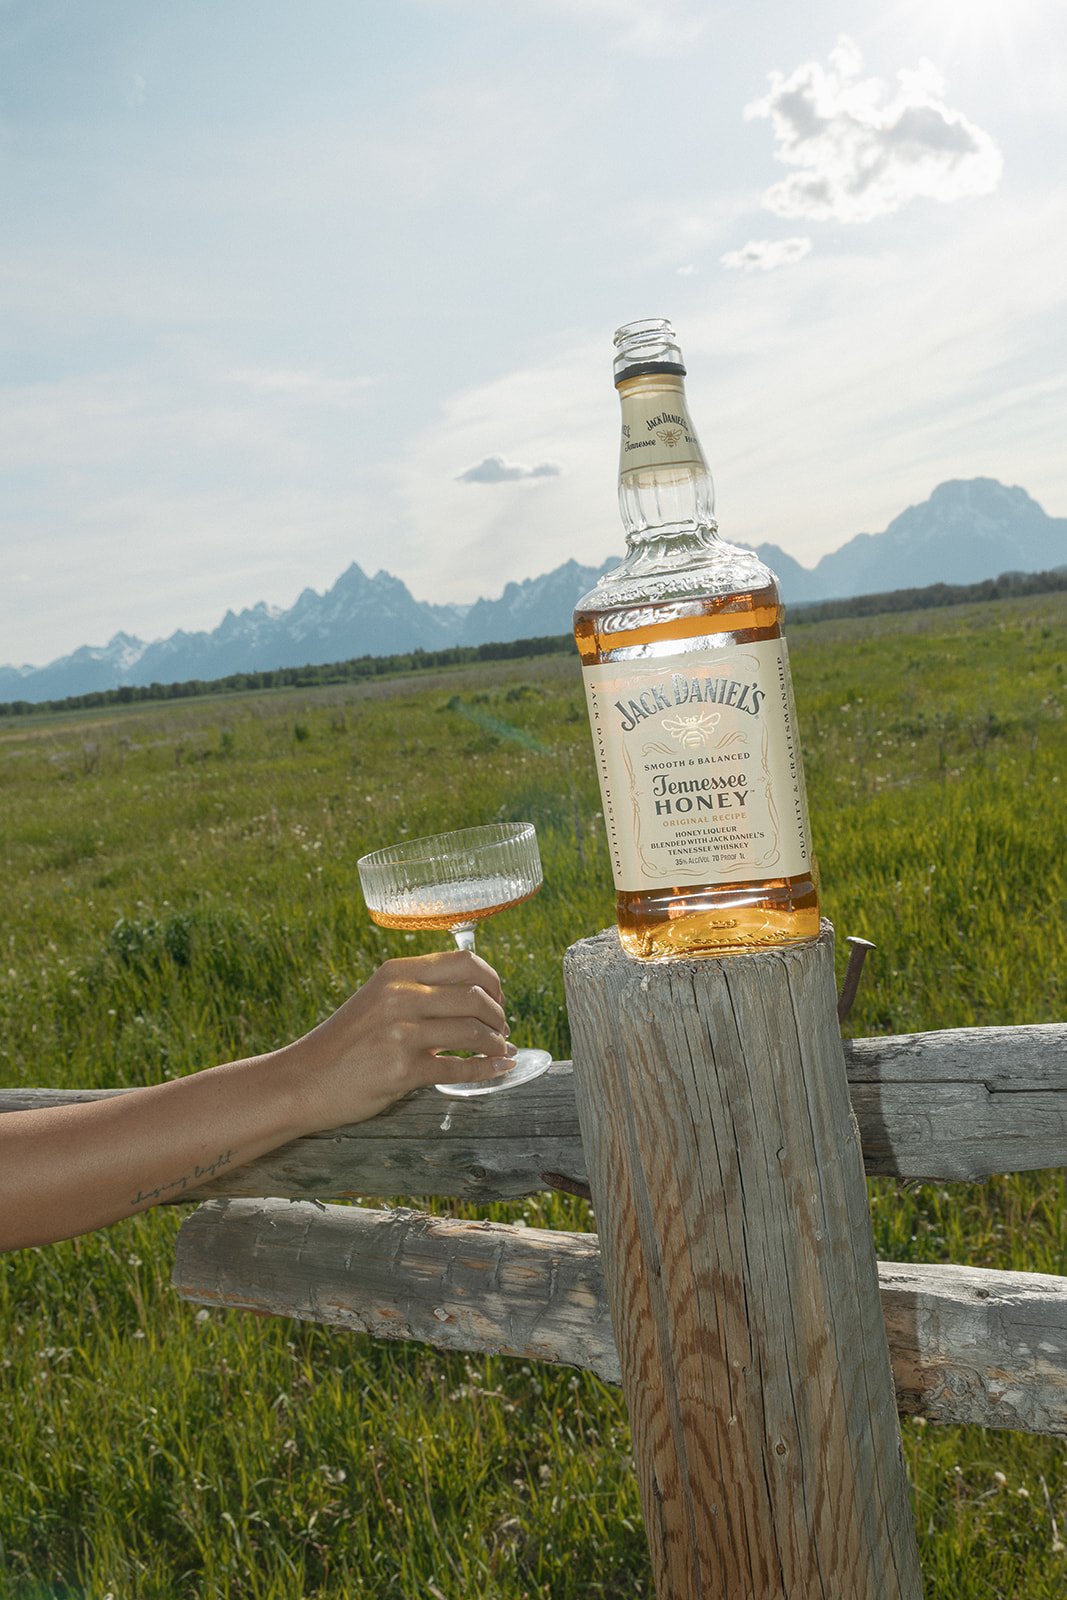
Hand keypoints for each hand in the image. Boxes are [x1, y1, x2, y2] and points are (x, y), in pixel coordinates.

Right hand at [284, 950, 512, 1129]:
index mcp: (396, 972)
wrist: (302, 1080)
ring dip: (496, 1043)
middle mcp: (401, 996)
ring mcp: (402, 1033)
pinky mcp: (403, 1069)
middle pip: (475, 996)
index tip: (498, 998)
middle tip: (503, 1029)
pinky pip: (459, 1068)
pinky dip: (486, 1069)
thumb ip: (418, 993)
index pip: (464, 962)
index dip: (491, 980)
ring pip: (472, 1031)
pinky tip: (498, 1069)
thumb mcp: (377, 1000)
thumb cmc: (344, 1043)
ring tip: (500, 1050)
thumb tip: (474, 997)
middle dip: (498, 1015)